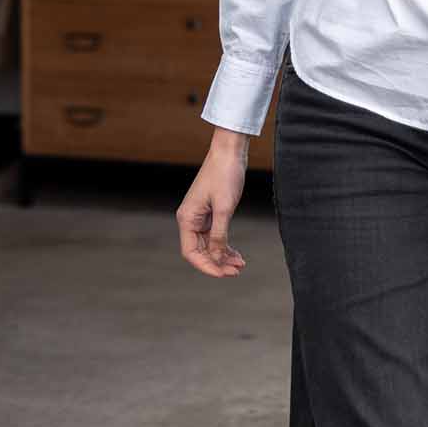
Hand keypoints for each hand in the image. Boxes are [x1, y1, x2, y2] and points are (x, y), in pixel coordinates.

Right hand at [177, 130, 249, 277]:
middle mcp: (190, 219)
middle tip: (237, 270)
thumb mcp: (224, 208)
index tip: (224, 274)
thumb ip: (220, 234)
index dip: (206, 266)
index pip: (191, 253)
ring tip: (240, 265)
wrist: (229, 152)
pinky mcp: (211, 213)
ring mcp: (200, 217)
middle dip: (217, 263)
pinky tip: (237, 254)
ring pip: (209, 245)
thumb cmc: (224, 175)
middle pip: (200, 251)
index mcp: (187, 218)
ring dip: (222, 256)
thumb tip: (217, 258)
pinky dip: (225, 246)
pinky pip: (215, 236)